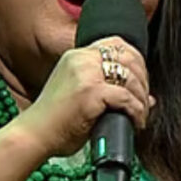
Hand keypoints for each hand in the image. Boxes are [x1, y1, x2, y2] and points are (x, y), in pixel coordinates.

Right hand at [15, 37, 153, 156]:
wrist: (33, 136)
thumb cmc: (54, 122)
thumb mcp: (80, 96)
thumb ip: (109, 90)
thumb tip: (146, 97)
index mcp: (77, 56)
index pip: (116, 44)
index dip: (136, 60)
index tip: (141, 81)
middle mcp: (81, 59)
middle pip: (129, 57)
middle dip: (143, 79)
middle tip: (144, 100)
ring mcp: (85, 74)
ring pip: (131, 77)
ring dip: (142, 98)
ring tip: (141, 115)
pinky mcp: (90, 92)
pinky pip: (127, 98)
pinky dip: (137, 112)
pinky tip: (136, 123)